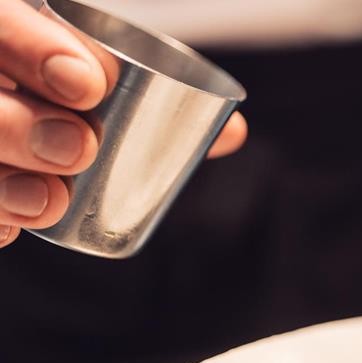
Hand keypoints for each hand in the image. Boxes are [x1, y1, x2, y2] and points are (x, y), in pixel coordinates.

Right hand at [0, 0, 245, 248]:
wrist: (40, 117)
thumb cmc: (76, 102)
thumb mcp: (108, 85)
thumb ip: (164, 101)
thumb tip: (233, 133)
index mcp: (8, 39)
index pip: (1, 24)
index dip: (33, 48)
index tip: (91, 86)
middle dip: (21, 124)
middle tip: (80, 148)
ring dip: (5, 182)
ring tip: (53, 201)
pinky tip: (10, 233)